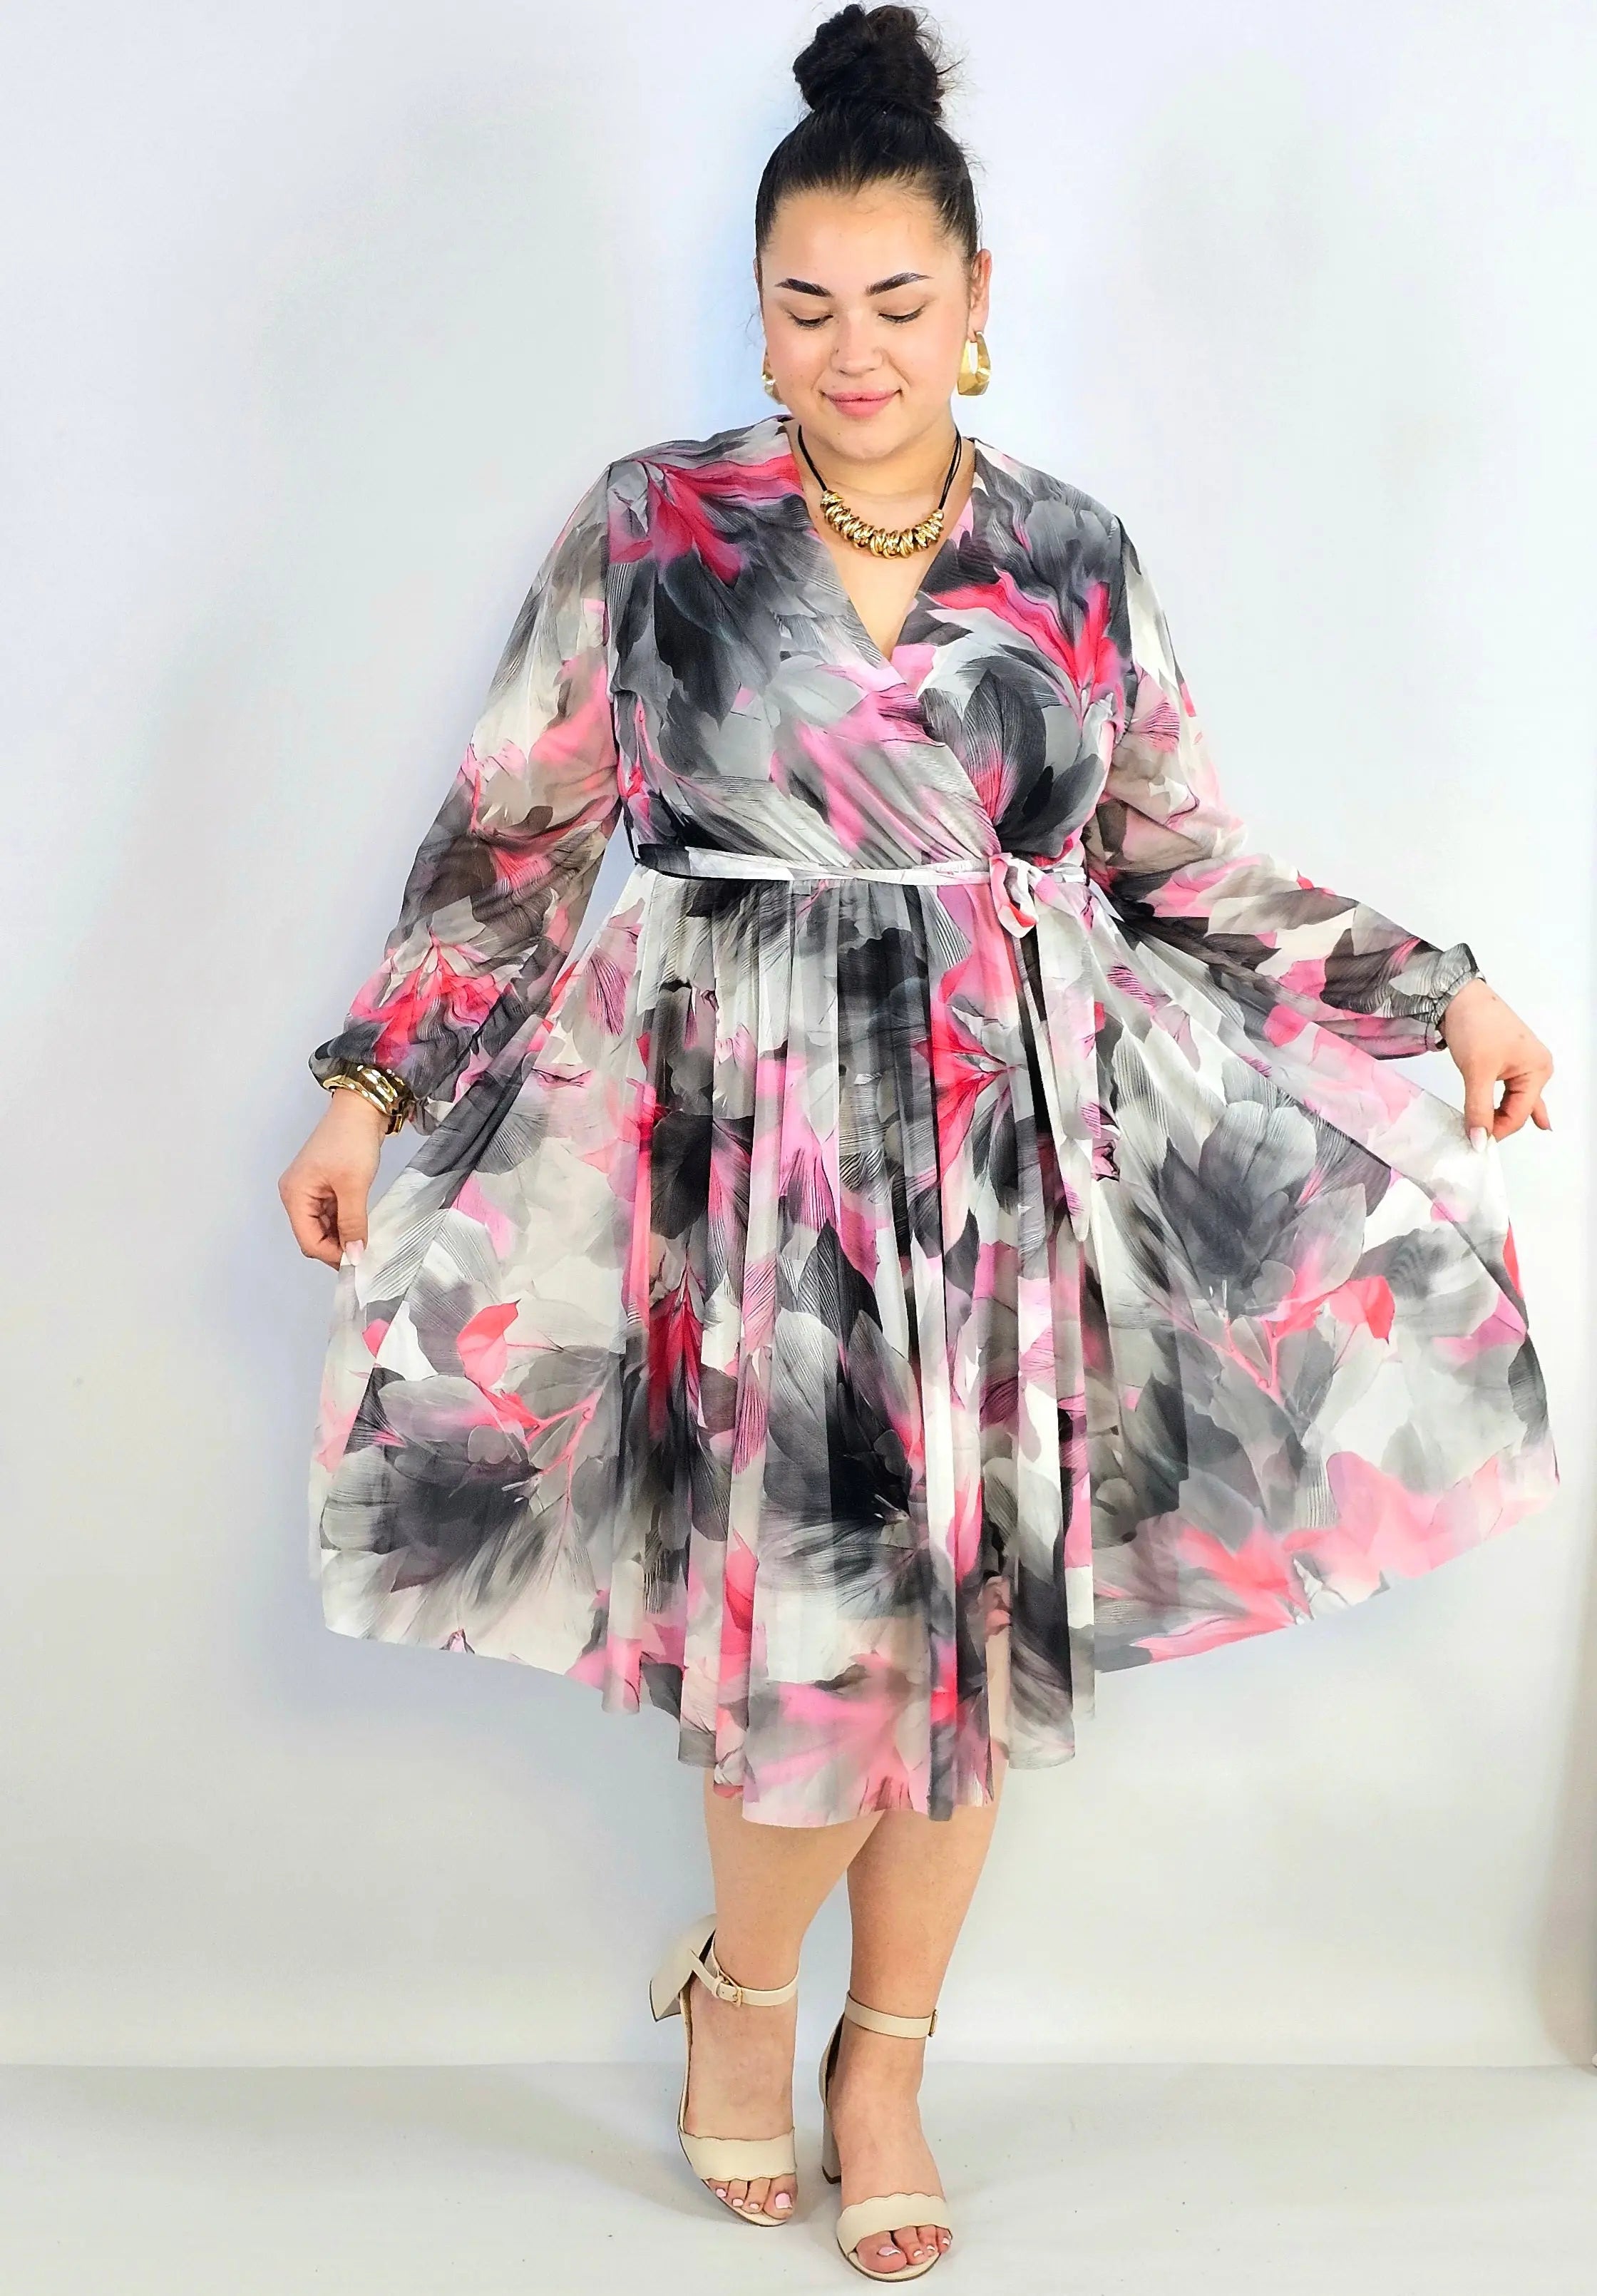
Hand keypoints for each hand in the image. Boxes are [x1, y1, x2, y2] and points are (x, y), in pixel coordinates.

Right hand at [279, 1089, 388, 1266]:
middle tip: (364, 1255)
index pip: (308, 1240)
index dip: (332, 1254)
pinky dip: (345, 1223)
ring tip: (365, 1241)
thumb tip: (354, 1254)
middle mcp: (297, 1194)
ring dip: (342, 1236)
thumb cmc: (351, 1139)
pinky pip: (331, 1214)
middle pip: (313, 1236)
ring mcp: (311, 1190)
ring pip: (324, 1227)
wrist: (362, 1108)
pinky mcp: (325, 1186)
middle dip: (337, 1247)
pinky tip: (361, 1227)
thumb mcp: (354, 1185)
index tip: (357, 1261)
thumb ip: (352, 1222)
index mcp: (295, 1194)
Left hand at [1439, 978, 1552, 1147]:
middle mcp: (1536, 1068)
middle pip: (1518, 1109)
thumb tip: (1479, 1139)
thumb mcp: (1476, 1071)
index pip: (1519, 1114)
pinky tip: (1514, 1119)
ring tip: (1488, 1135)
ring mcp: (1523, 1064)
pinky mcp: (1507, 1061)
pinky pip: (1509, 1091)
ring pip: (1513, 1101)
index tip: (1475, 1142)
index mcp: (1537, 1070)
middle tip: (1477, 1141)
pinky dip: (1502, 1105)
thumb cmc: (1475, 1024)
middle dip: (1499, 1124)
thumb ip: (1477, 1108)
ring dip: (1499, 1115)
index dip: (1497, 1131)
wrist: (1458, 996)